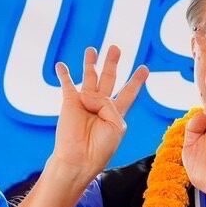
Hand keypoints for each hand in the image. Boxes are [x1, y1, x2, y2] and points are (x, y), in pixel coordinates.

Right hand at [52, 45, 148, 180]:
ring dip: (90, 63)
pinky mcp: (69, 102)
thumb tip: (89, 95)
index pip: (129, 92)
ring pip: (89, 77)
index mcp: (116, 112)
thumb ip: (109, 105)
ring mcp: (84, 102)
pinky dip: (64, 75)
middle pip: (109, 79)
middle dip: (112, 63)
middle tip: (116, 48)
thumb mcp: (116, 125)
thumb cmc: (101, 147)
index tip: (144, 68)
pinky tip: (61, 65)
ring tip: (92, 49)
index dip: (136, 80)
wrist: (80, 159)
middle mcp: (100, 105)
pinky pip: (67, 85)